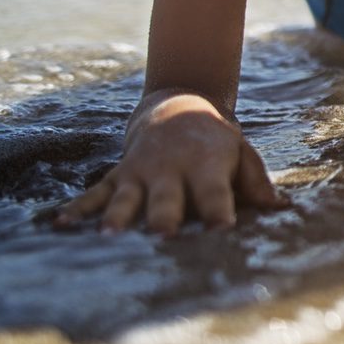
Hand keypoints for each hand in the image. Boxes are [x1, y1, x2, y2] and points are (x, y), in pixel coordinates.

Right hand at [57, 92, 285, 232]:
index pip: (215, 193)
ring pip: (126, 198)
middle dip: (164, 218)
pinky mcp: (119, 175)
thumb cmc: (217, 142)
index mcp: (206, 166)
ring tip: (108, 238)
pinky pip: (95, 193)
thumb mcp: (241, 153)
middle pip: (167, 198)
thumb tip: (282, 208)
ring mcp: (140, 173)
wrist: (177, 104)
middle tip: (162, 239)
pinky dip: (78, 209)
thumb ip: (257, 182)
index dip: (219, 211)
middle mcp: (170, 170)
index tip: (221, 231)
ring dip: (118, 218)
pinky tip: (60, 226)